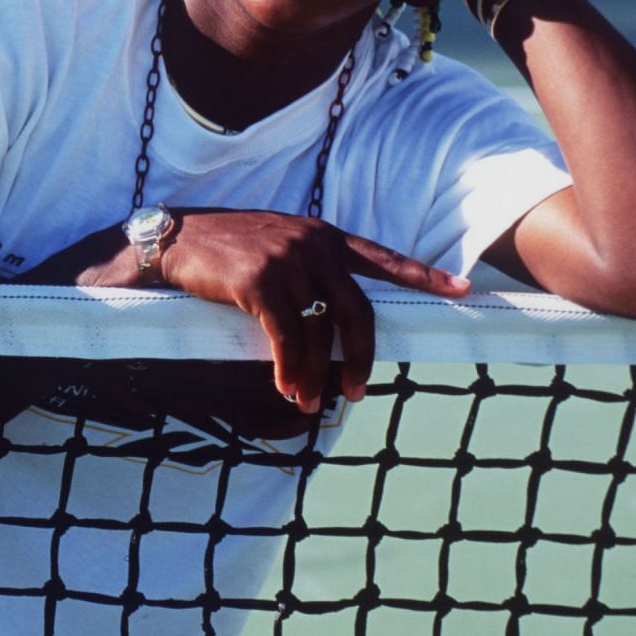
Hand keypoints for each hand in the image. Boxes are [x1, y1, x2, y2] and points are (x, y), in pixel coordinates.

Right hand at [153, 209, 469, 413]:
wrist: (174, 239)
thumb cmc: (223, 247)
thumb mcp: (276, 241)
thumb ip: (309, 264)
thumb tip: (331, 311)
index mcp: (322, 235)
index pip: (382, 257)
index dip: (422, 274)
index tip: (461, 290)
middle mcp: (312, 245)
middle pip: (356, 309)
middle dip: (361, 356)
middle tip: (359, 390)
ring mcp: (286, 262)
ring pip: (319, 331)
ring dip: (314, 374)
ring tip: (307, 401)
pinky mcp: (259, 283)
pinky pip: (286, 337)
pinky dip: (288, 368)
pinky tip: (284, 387)